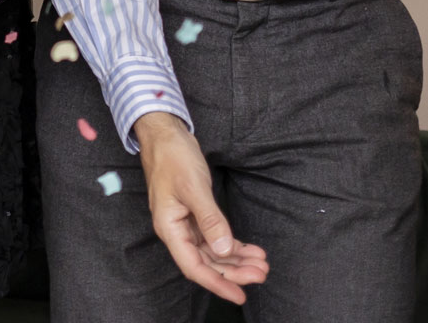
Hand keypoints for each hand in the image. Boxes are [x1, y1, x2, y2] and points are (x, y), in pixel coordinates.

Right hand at [134, 113, 269, 302]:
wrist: (165, 133)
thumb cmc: (173, 157)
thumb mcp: (193, 187)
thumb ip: (210, 219)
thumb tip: (224, 250)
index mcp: (170, 228)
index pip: (194, 266)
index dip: (217, 283)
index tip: (240, 293)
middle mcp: (177, 231)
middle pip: (207, 262)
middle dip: (234, 271)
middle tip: (262, 273)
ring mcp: (186, 223)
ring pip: (213, 251)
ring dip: (236, 259)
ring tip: (261, 263)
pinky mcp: (195, 214)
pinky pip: (215, 237)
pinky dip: (233, 244)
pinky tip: (250, 249)